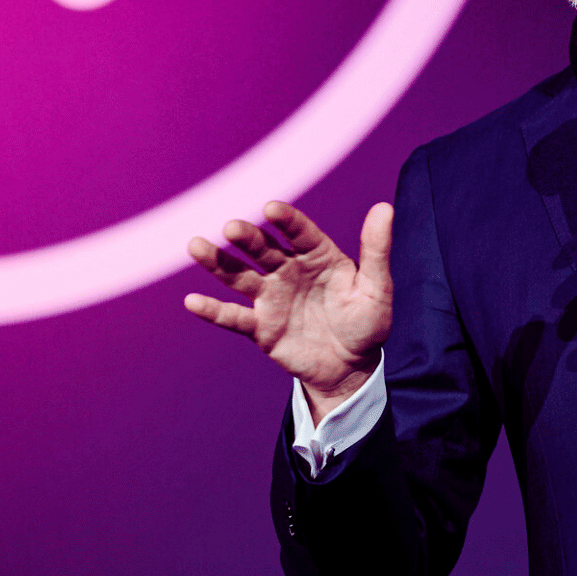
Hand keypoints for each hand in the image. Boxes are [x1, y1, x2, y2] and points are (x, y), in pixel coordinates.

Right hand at [184, 200, 392, 419]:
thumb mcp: (377, 288)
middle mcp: (288, 270)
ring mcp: (271, 297)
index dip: (286, 220)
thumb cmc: (367, 323)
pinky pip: (234, 317)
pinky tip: (192, 302)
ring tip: (195, 245)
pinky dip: (213, 311)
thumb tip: (384, 207)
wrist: (351, 368)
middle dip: (247, 238)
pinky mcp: (261, 327)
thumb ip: (376, 250)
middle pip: (263, 249)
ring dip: (218, 262)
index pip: (300, 232)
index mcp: (317, 255)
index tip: (271, 208)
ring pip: (240, 276)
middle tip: (231, 227)